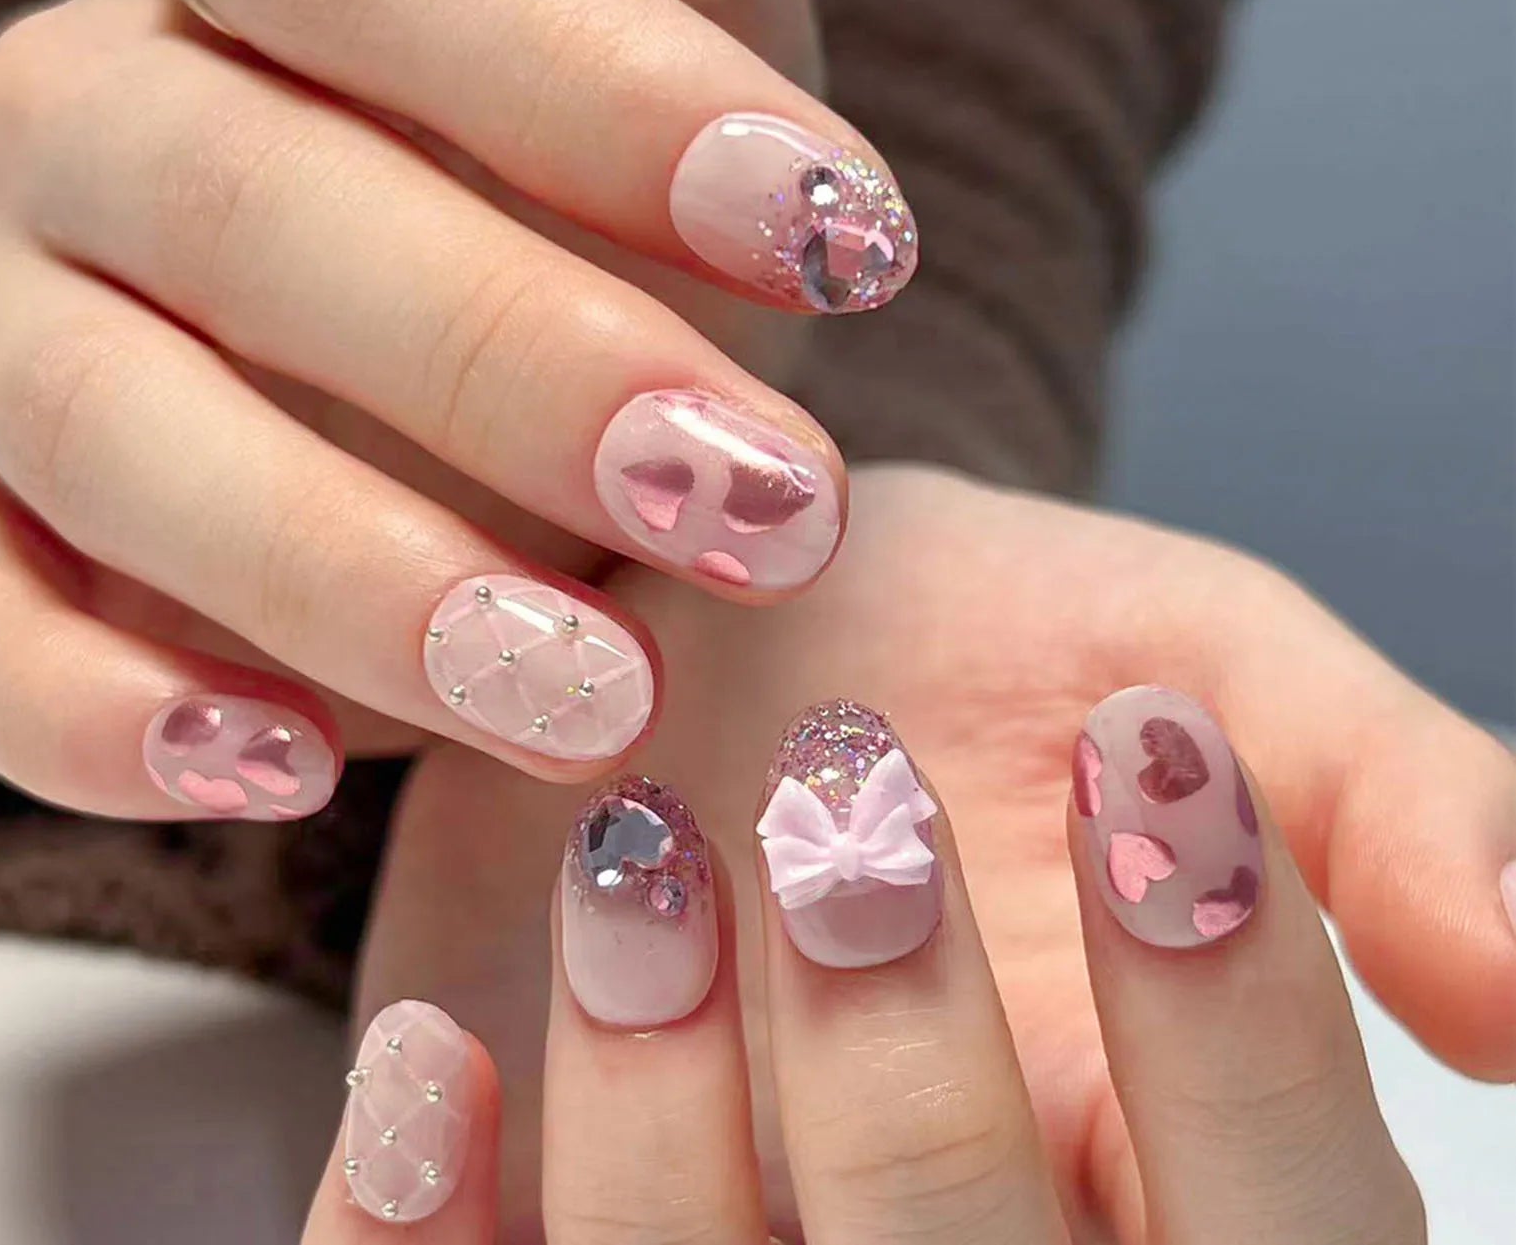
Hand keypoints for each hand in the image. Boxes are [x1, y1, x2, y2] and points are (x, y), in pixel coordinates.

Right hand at [0, 0, 918, 820]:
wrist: (514, 356)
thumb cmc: (623, 173)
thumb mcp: (690, 0)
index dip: (587, 75)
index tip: (842, 232)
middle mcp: (96, 118)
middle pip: (244, 203)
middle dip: (521, 369)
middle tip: (761, 507)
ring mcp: (13, 333)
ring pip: (113, 436)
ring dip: (352, 578)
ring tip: (596, 694)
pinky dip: (104, 717)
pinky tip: (284, 774)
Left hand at [337, 465, 1514, 1233]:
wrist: (716, 616)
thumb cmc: (971, 637)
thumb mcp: (1200, 645)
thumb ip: (1378, 791)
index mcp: (1173, 1168)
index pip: (1289, 1235)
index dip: (1246, 1026)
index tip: (1153, 754)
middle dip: (911, 1078)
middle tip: (848, 809)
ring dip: (661, 1123)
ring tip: (638, 855)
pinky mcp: (522, 1229)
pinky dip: (419, 1230)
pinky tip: (437, 1053)